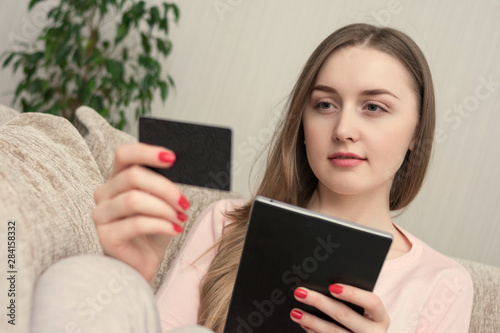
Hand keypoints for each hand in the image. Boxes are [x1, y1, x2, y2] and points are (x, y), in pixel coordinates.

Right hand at [92, 143, 189, 283]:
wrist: (144, 263)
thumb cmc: (153, 230)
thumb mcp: (161, 202)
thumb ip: (162, 184)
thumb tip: (178, 167)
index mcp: (117, 179)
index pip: (124, 154)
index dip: (147, 152)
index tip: (172, 158)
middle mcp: (104, 194)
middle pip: (133, 177)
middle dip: (165, 188)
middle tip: (184, 202)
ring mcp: (101, 216)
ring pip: (134, 200)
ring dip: (164, 209)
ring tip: (180, 218)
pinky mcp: (106, 237)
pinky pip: (136, 224)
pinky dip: (161, 225)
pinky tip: (175, 229)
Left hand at [291, 284, 389, 331]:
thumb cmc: (364, 320)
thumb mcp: (365, 312)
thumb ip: (352, 299)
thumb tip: (325, 282)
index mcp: (380, 317)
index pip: (372, 302)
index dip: (353, 294)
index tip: (332, 286)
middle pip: (345, 315)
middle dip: (320, 302)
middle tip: (301, 293)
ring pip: (334, 332)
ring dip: (311, 321)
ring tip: (296, 312)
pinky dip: (314, 332)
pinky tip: (304, 324)